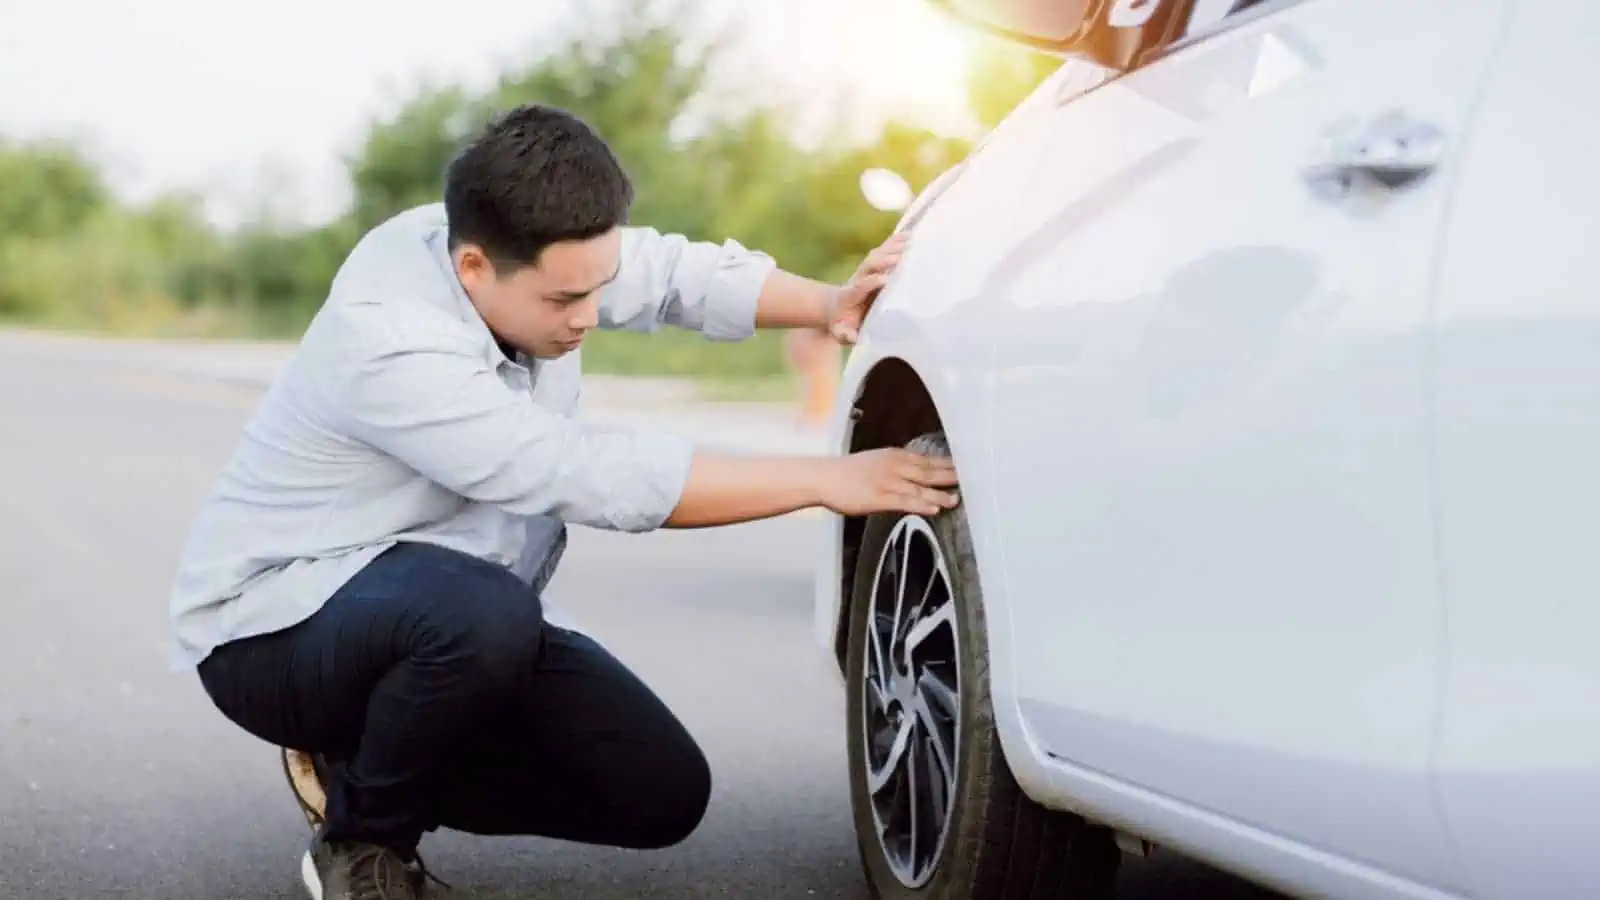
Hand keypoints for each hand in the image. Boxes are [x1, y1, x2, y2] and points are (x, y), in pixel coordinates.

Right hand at [819, 447, 959, 516]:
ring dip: (940, 493)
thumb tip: (917, 473)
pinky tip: (934, 508)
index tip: (967, 467)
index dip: (949, 464)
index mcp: (896, 456)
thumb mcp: (878, 461)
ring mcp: (888, 482)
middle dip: (951, 476)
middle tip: (972, 481)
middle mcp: (895, 466)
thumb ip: (898, 466)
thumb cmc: (849, 472)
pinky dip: (920, 504)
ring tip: (957, 499)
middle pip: (930, 472)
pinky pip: (904, 502)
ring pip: (920, 488)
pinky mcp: (879, 498)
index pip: (929, 460)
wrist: (825, 477)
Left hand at [829, 233, 908, 343]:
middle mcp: (857, 279)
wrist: (834, 307)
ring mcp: (865, 271)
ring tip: (908, 242)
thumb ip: (845, 334)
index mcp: (850, 296)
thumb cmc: (841, 322)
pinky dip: (894, 243)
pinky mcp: (872, 267)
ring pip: (876, 256)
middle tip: (898, 257)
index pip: (859, 286)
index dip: (870, 282)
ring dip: (890, 248)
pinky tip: (909, 235)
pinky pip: (883, 252)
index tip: (885, 279)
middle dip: (882, 261)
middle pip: (868, 266)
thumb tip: (853, 338)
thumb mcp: (840, 332)